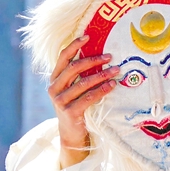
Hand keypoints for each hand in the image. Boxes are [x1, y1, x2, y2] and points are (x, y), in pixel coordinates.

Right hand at [48, 35, 118, 167]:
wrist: (71, 134)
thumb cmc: (76, 106)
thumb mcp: (75, 89)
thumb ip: (80, 75)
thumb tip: (101, 56)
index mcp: (55, 79)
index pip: (63, 57)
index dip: (75, 45)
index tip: (88, 36)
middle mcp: (54, 88)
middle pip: (73, 68)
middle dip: (93, 60)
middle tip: (110, 57)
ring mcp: (60, 101)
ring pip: (82, 83)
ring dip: (101, 75)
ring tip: (116, 70)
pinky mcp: (69, 112)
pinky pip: (88, 98)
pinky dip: (102, 90)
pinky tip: (112, 85)